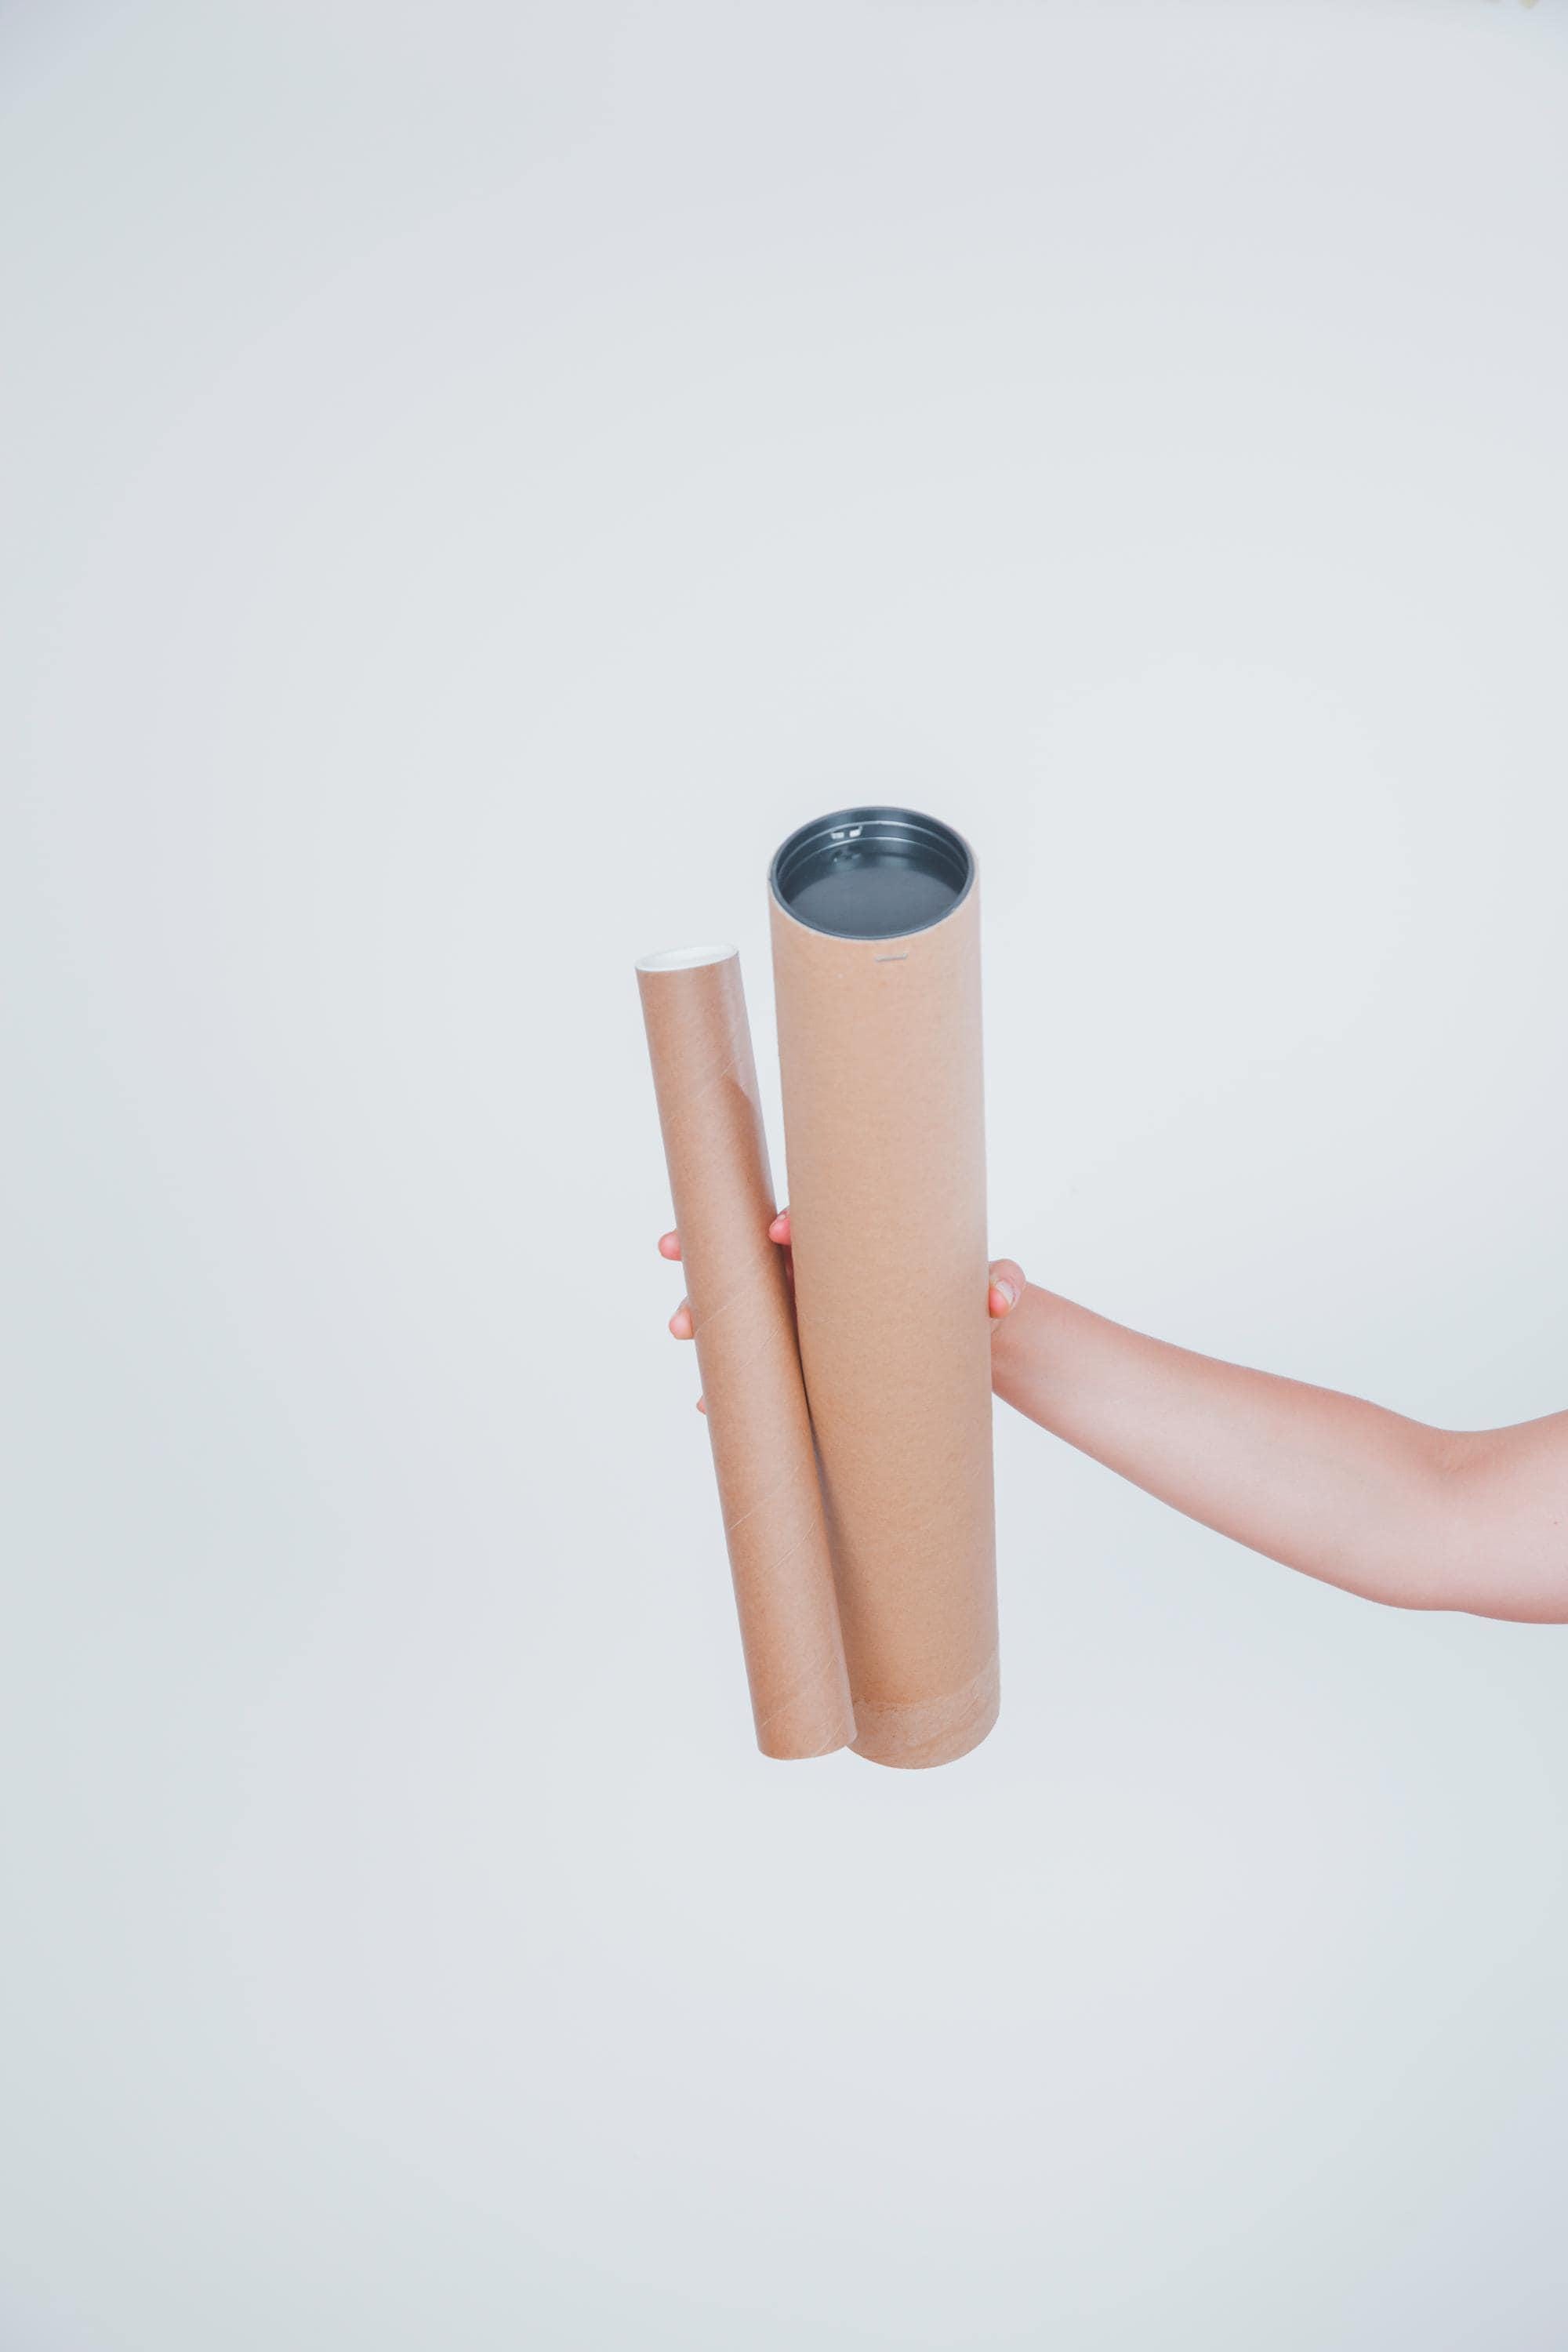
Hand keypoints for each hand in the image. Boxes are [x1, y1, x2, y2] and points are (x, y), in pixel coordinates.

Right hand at [658, 1212, 1023, 1411]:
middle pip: (756, 1256)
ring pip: (745, 1310)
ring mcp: (807, 1317)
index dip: (792, 1222)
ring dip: (705, 1313)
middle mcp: (821, 1275)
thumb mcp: (993, 1288)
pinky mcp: (807, 1361)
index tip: (778, 1229)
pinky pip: (761, 1369)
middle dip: (712, 1252)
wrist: (968, 1341)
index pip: (816, 1223)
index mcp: (856, 1245)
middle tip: (673, 1247)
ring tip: (678, 1325)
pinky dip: (734, 1387)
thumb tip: (1000, 1296)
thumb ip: (1001, 1283)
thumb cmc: (973, 1299)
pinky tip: (707, 1404)